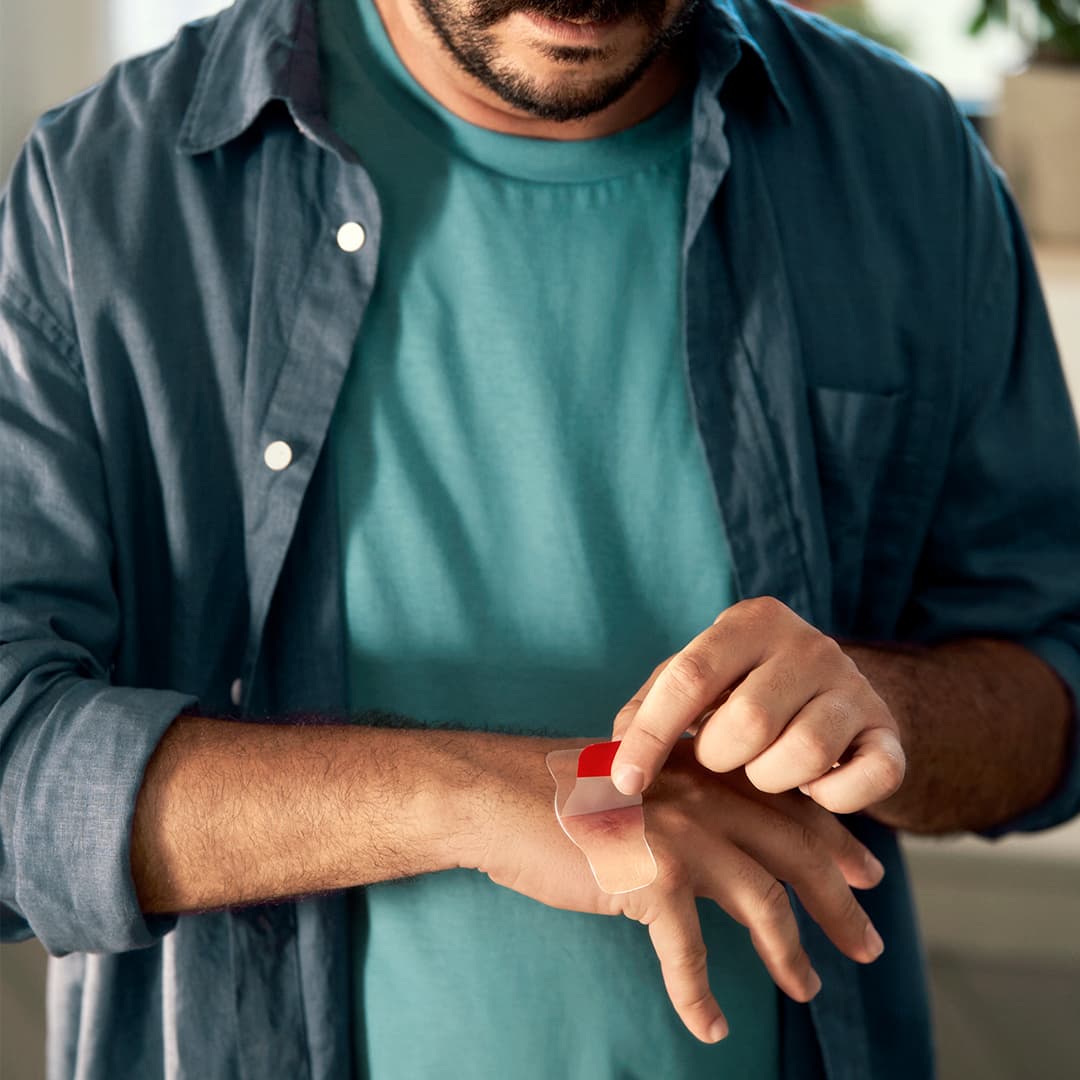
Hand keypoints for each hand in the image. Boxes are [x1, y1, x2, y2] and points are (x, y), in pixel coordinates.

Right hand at [466, 738, 885, 1043]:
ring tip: (810, 990)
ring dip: (791, 954)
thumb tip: (710, 841)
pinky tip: (709, 1027)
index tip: (866, 873)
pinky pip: (688, 952)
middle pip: (794, 852)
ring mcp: (678, 834)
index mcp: (701, 772)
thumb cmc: (555, 792)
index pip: (787, 806)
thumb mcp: (632, 781)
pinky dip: (701, 996)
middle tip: (870, 944)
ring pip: (763, 901)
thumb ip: (677, 801)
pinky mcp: (647, 878)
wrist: (496, 793)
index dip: (833, 842)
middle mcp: (702, 797)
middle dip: (839, 902)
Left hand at [609, 597, 905, 814]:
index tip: (625, 782)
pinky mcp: (889, 734)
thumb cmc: (742, 688)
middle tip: (720, 759)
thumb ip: (649, 708)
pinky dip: (830, 799)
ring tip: (763, 768)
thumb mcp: (695, 682)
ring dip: (770, 780)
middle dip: (719, 757)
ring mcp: (854, 687)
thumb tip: (611, 760)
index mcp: (751, 622)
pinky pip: (864, 782)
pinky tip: (812, 788)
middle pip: (747, 721)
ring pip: (802, 754)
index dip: (652, 735)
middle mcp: (809, 645)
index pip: (690, 677)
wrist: (832, 691)